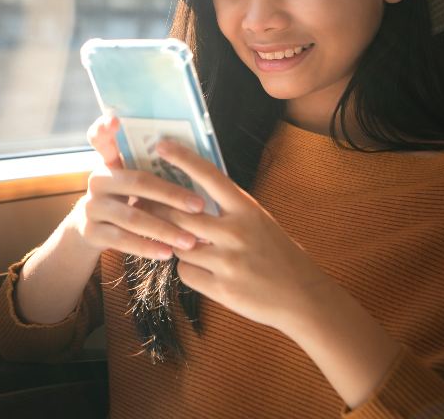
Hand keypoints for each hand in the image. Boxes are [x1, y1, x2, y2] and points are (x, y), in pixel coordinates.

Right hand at [71, 116, 205, 260]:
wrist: (94, 230)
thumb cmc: (129, 198)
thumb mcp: (134, 180)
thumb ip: (153, 168)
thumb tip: (198, 162)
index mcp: (109, 160)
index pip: (100, 137)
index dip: (105, 127)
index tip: (115, 119)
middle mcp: (97, 179)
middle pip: (137, 182)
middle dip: (172, 195)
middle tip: (200, 206)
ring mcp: (91, 206)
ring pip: (132, 216)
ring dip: (165, 229)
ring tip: (191, 240)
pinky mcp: (91, 232)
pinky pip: (123, 240)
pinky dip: (148, 247)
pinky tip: (168, 253)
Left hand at [153, 139, 333, 333]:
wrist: (302, 297)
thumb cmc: (278, 253)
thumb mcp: (259, 221)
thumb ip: (229, 209)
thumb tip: (191, 196)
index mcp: (247, 208)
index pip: (209, 175)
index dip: (183, 158)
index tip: (162, 146)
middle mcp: (236, 231)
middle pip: (180, 213)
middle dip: (156, 207)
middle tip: (141, 202)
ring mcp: (228, 261)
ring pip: (179, 245)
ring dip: (176, 244)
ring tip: (185, 244)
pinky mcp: (221, 289)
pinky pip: (186, 273)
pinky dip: (189, 270)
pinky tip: (204, 271)